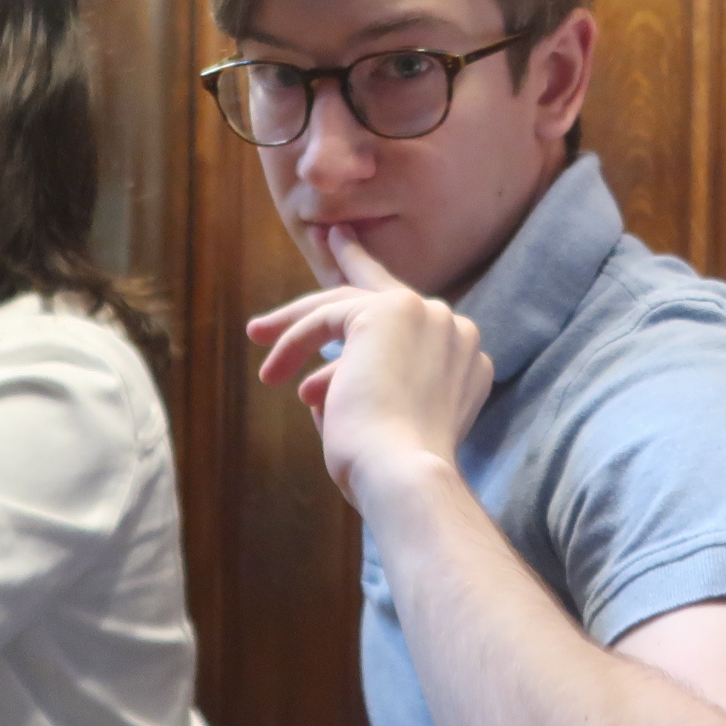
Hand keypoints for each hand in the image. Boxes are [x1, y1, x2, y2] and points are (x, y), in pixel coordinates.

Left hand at [247, 227, 495, 506]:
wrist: (404, 476)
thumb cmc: (388, 472)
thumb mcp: (381, 428)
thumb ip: (365, 394)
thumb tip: (317, 385)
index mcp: (467, 360)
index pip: (414, 317)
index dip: (379, 289)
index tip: (353, 257)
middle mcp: (455, 330)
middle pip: (384, 295)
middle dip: (342, 277)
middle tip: (322, 249)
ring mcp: (428, 314)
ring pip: (349, 304)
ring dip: (298, 327)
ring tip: (258, 335)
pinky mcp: (391, 310)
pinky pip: (328, 317)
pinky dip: (295, 343)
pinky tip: (272, 372)